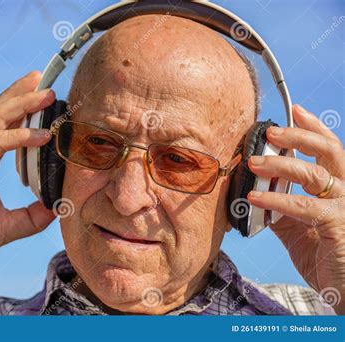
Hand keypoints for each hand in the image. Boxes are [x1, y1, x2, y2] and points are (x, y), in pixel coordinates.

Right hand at [0, 70, 56, 272]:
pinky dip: (22, 136)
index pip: (4, 126)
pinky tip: (43, 136)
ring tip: (47, 94)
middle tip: (47, 85)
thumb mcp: (9, 224)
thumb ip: (32, 216)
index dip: (22, 111)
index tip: (43, 102)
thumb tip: (56, 210)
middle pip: (0, 112)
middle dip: (24, 96)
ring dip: (24, 103)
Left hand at [246, 104, 344, 313]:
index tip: (294, 111)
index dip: (313, 128)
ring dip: (281, 165)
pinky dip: (275, 201)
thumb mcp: (296, 227)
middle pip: (329, 151)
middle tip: (270, 132)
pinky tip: (254, 199)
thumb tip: (253, 190)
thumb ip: (280, 206)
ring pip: (315, 174)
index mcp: (337, 188)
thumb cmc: (323, 256)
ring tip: (253, 163)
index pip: (329, 150)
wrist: (343, 291)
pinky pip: (304, 206)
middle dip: (298, 136)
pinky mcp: (338, 226)